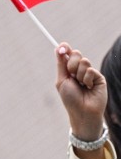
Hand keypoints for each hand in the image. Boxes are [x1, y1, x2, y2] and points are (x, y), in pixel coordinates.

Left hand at [55, 42, 106, 158]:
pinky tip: (89, 87)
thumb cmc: (70, 98)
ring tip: (81, 85)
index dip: (65, 48)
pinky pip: (91, 70)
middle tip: (72, 75)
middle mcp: (79, 70)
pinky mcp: (99, 77)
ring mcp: (90, 73)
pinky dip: (87, 79)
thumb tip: (58, 48)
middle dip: (72, 63)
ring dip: (79, 74)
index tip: (62, 47)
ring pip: (84, 61)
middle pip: (76, 53)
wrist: (82, 111)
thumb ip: (61, 64)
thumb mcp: (62, 80)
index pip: (68, 54)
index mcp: (69, 70)